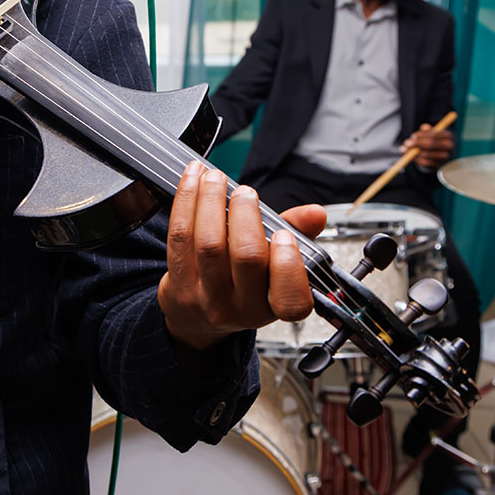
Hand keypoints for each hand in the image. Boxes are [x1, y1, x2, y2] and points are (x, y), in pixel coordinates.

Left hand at [158, 162, 326, 350]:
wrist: (195, 316)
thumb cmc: (242, 283)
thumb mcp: (275, 267)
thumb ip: (298, 235)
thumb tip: (316, 213)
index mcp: (273, 306)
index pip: (290, 300)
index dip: (288, 265)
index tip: (284, 234)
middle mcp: (241, 308)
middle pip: (246, 258)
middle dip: (246, 215)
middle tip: (245, 192)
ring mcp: (206, 297)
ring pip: (209, 244)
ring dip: (211, 201)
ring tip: (215, 178)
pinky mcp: (178, 283)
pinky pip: (180, 237)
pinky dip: (186, 202)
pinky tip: (193, 180)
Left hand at [401, 122, 454, 170]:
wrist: (437, 155)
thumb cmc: (432, 141)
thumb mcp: (429, 133)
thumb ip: (426, 130)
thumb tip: (424, 127)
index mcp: (448, 136)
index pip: (434, 135)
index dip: (422, 135)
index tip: (413, 136)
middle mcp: (449, 147)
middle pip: (431, 144)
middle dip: (418, 143)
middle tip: (408, 143)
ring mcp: (445, 157)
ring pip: (427, 154)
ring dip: (414, 152)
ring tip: (405, 149)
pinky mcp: (438, 165)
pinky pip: (426, 163)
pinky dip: (416, 159)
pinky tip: (410, 156)